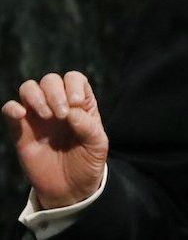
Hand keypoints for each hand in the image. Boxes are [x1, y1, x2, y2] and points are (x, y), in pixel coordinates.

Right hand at [2, 71, 108, 208]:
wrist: (69, 189)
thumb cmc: (87, 163)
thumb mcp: (97, 146)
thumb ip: (88, 127)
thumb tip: (72, 111)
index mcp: (80, 105)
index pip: (74, 79)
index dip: (73, 85)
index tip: (75, 104)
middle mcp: (58, 106)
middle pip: (50, 80)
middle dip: (55, 92)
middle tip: (60, 115)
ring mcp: (38, 117)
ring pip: (29, 88)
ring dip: (36, 96)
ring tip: (46, 117)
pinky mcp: (21, 131)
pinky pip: (9, 109)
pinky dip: (12, 107)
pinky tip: (21, 115)